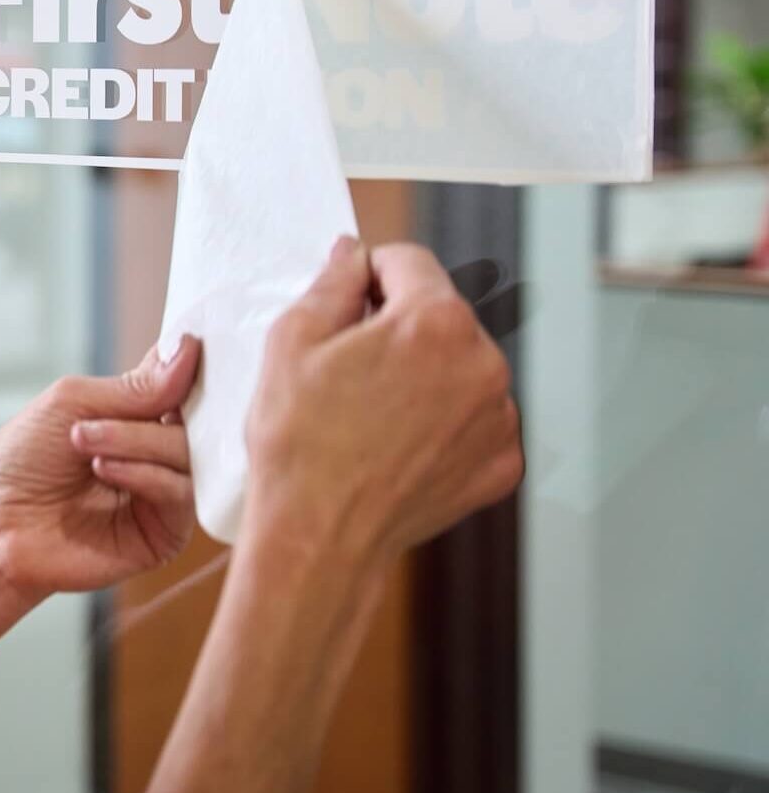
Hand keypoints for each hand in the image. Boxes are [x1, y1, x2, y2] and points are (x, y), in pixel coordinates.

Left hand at [0, 339, 201, 603]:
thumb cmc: (20, 462)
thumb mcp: (74, 403)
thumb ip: (137, 385)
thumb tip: (190, 349)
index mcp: (136, 416)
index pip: (184, 385)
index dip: (192, 368)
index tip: (194, 348)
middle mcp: (155, 453)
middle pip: (193, 419)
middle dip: (149, 412)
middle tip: (93, 422)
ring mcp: (161, 493)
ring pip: (190, 455)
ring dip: (137, 442)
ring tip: (86, 443)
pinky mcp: (163, 534)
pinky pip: (181, 495)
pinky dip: (145, 475)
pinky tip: (105, 470)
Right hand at [246, 238, 522, 568]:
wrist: (319, 536)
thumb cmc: (300, 445)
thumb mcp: (292, 342)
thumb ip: (332, 284)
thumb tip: (352, 256)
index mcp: (435, 322)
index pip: (409, 262)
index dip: (368, 273)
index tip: (348, 298)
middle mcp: (483, 363)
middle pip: (439, 315)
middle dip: (397, 328)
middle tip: (348, 369)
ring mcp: (498, 417)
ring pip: (458, 367)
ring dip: (423, 374)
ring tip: (371, 413)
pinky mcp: (501, 462)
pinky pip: (473, 419)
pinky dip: (442, 423)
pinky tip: (398, 443)